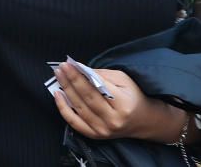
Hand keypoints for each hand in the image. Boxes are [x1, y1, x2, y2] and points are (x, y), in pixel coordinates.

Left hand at [53, 64, 186, 141]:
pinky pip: (75, 123)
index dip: (81, 75)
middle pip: (87, 98)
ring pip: (79, 109)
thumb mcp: (123, 80)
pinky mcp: (95, 135)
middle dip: (71, 81)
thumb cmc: (132, 96)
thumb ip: (101, 75)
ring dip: (66, 91)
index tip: (70, 64)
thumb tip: (80, 69)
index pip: (97, 88)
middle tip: (61, 68)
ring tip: (59, 77)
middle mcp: (113, 120)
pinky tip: (58, 95)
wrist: (142, 120)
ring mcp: (103, 130)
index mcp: (123, 104)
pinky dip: (63, 109)